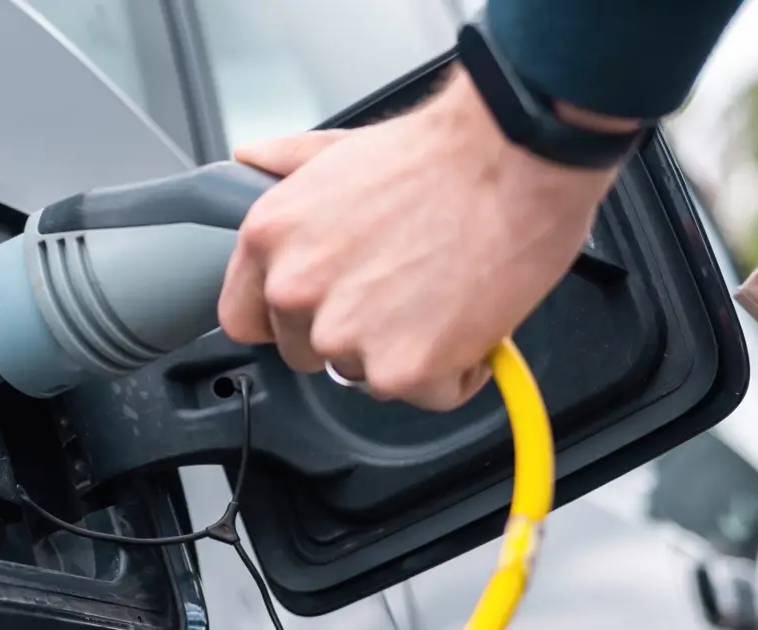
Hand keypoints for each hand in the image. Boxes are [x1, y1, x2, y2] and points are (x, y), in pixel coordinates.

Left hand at [217, 69, 621, 410]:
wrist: (514, 160)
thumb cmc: (441, 154)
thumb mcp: (340, 148)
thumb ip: (288, 165)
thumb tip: (252, 161)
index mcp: (270, 238)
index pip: (243, 318)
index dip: (284, 320)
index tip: (316, 313)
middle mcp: (296, 290)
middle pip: (307, 352)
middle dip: (353, 332)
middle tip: (401, 290)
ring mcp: (345, 335)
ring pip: (367, 374)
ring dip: (405, 350)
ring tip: (442, 293)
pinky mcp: (403, 369)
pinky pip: (429, 393)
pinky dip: (457, 370)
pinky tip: (472, 318)